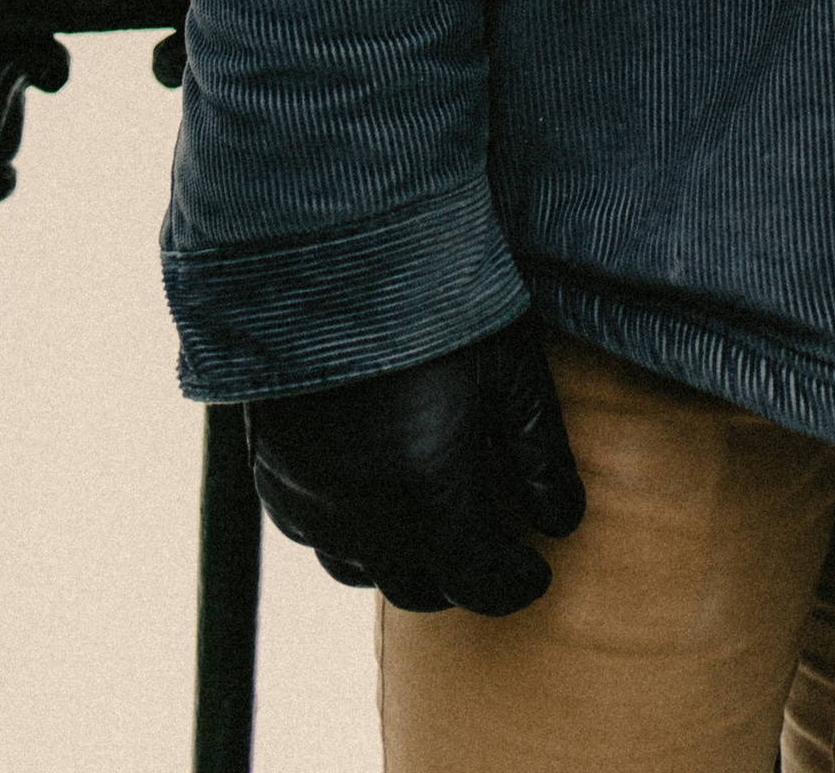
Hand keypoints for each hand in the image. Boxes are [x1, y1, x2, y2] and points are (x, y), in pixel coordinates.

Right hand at [245, 314, 584, 616]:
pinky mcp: (271, 469)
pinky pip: (310, 531)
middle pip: (419, 586)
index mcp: (428, 500)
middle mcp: (362, 518)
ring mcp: (309, 498)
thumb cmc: (436, 298)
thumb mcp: (506, 369)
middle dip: (462, 578)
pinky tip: (367, 495)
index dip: (515, 584)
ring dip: (401, 558)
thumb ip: (537, 453)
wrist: (331, 249)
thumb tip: (563, 521)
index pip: (480, 582)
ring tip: (432, 526)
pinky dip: (347, 529)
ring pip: (360, 567)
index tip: (536, 573)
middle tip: (491, 552)